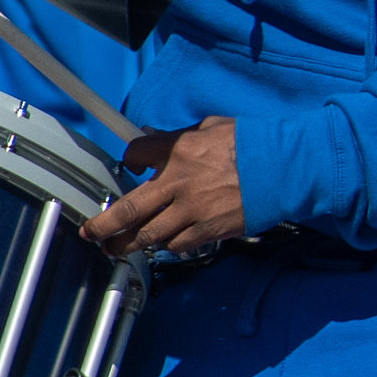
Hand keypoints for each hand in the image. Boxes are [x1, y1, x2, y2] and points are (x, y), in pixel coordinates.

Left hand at [87, 118, 246, 258]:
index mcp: (177, 150)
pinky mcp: (209, 230)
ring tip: (116, 248)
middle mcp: (177, 182)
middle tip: (91, 233)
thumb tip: (160, 141)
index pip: (135, 154)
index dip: (129, 161)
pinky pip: (177, 244)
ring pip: (148, 235)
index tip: (131, 166)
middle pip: (127, 210)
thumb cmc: (254, 144)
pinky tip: (164, 243)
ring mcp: (192, 210)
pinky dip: (167, 245)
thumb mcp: (213, 127)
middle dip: (103, 225)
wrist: (286, 168)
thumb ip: (181, 137)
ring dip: (129, 243)